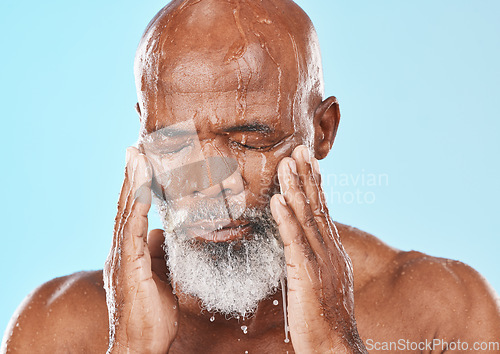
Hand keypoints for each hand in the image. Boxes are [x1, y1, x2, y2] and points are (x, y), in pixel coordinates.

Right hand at [103, 146, 177, 352]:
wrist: (140, 345)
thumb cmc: (151, 314)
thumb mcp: (161, 276)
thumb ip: (158, 253)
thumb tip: (162, 232)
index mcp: (130, 252)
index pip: (132, 212)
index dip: (136, 187)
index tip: (141, 162)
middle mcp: (121, 251)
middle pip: (125, 207)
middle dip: (130, 177)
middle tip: (134, 148)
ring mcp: (122, 258)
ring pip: (125, 214)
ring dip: (132, 184)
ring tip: (136, 157)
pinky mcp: (127, 267)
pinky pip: (131, 232)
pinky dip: (135, 209)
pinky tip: (141, 190)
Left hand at [270, 145, 366, 352]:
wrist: (336, 347)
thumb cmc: (326, 318)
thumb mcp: (324, 281)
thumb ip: (314, 259)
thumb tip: (302, 245)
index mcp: (333, 251)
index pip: (323, 211)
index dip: (315, 185)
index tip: (308, 162)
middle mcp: (330, 250)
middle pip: (317, 206)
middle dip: (307, 176)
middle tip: (299, 149)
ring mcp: (321, 261)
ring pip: (306, 218)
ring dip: (295, 188)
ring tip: (286, 163)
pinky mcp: (308, 274)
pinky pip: (295, 242)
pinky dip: (286, 219)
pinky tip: (278, 201)